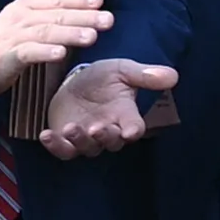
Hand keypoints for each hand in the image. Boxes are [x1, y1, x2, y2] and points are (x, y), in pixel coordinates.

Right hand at [0, 0, 112, 95]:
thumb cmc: (7, 35)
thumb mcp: (26, 11)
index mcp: (28, 5)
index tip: (100, 0)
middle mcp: (21, 17)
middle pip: (56, 15)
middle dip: (84, 17)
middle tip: (108, 20)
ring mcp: (12, 36)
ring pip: (44, 32)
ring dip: (69, 34)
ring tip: (92, 37)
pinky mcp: (5, 57)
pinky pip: (26, 53)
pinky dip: (44, 52)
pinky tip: (61, 54)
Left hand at [38, 58, 178, 159]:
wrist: (75, 81)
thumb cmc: (103, 77)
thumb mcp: (122, 70)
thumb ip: (144, 75)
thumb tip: (173, 75)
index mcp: (125, 115)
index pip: (135, 128)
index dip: (133, 131)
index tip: (130, 131)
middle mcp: (108, 130)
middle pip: (111, 142)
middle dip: (105, 136)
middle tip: (97, 128)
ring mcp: (86, 138)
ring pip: (87, 148)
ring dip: (80, 140)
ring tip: (71, 127)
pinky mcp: (66, 141)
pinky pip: (62, 150)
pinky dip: (54, 145)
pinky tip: (46, 134)